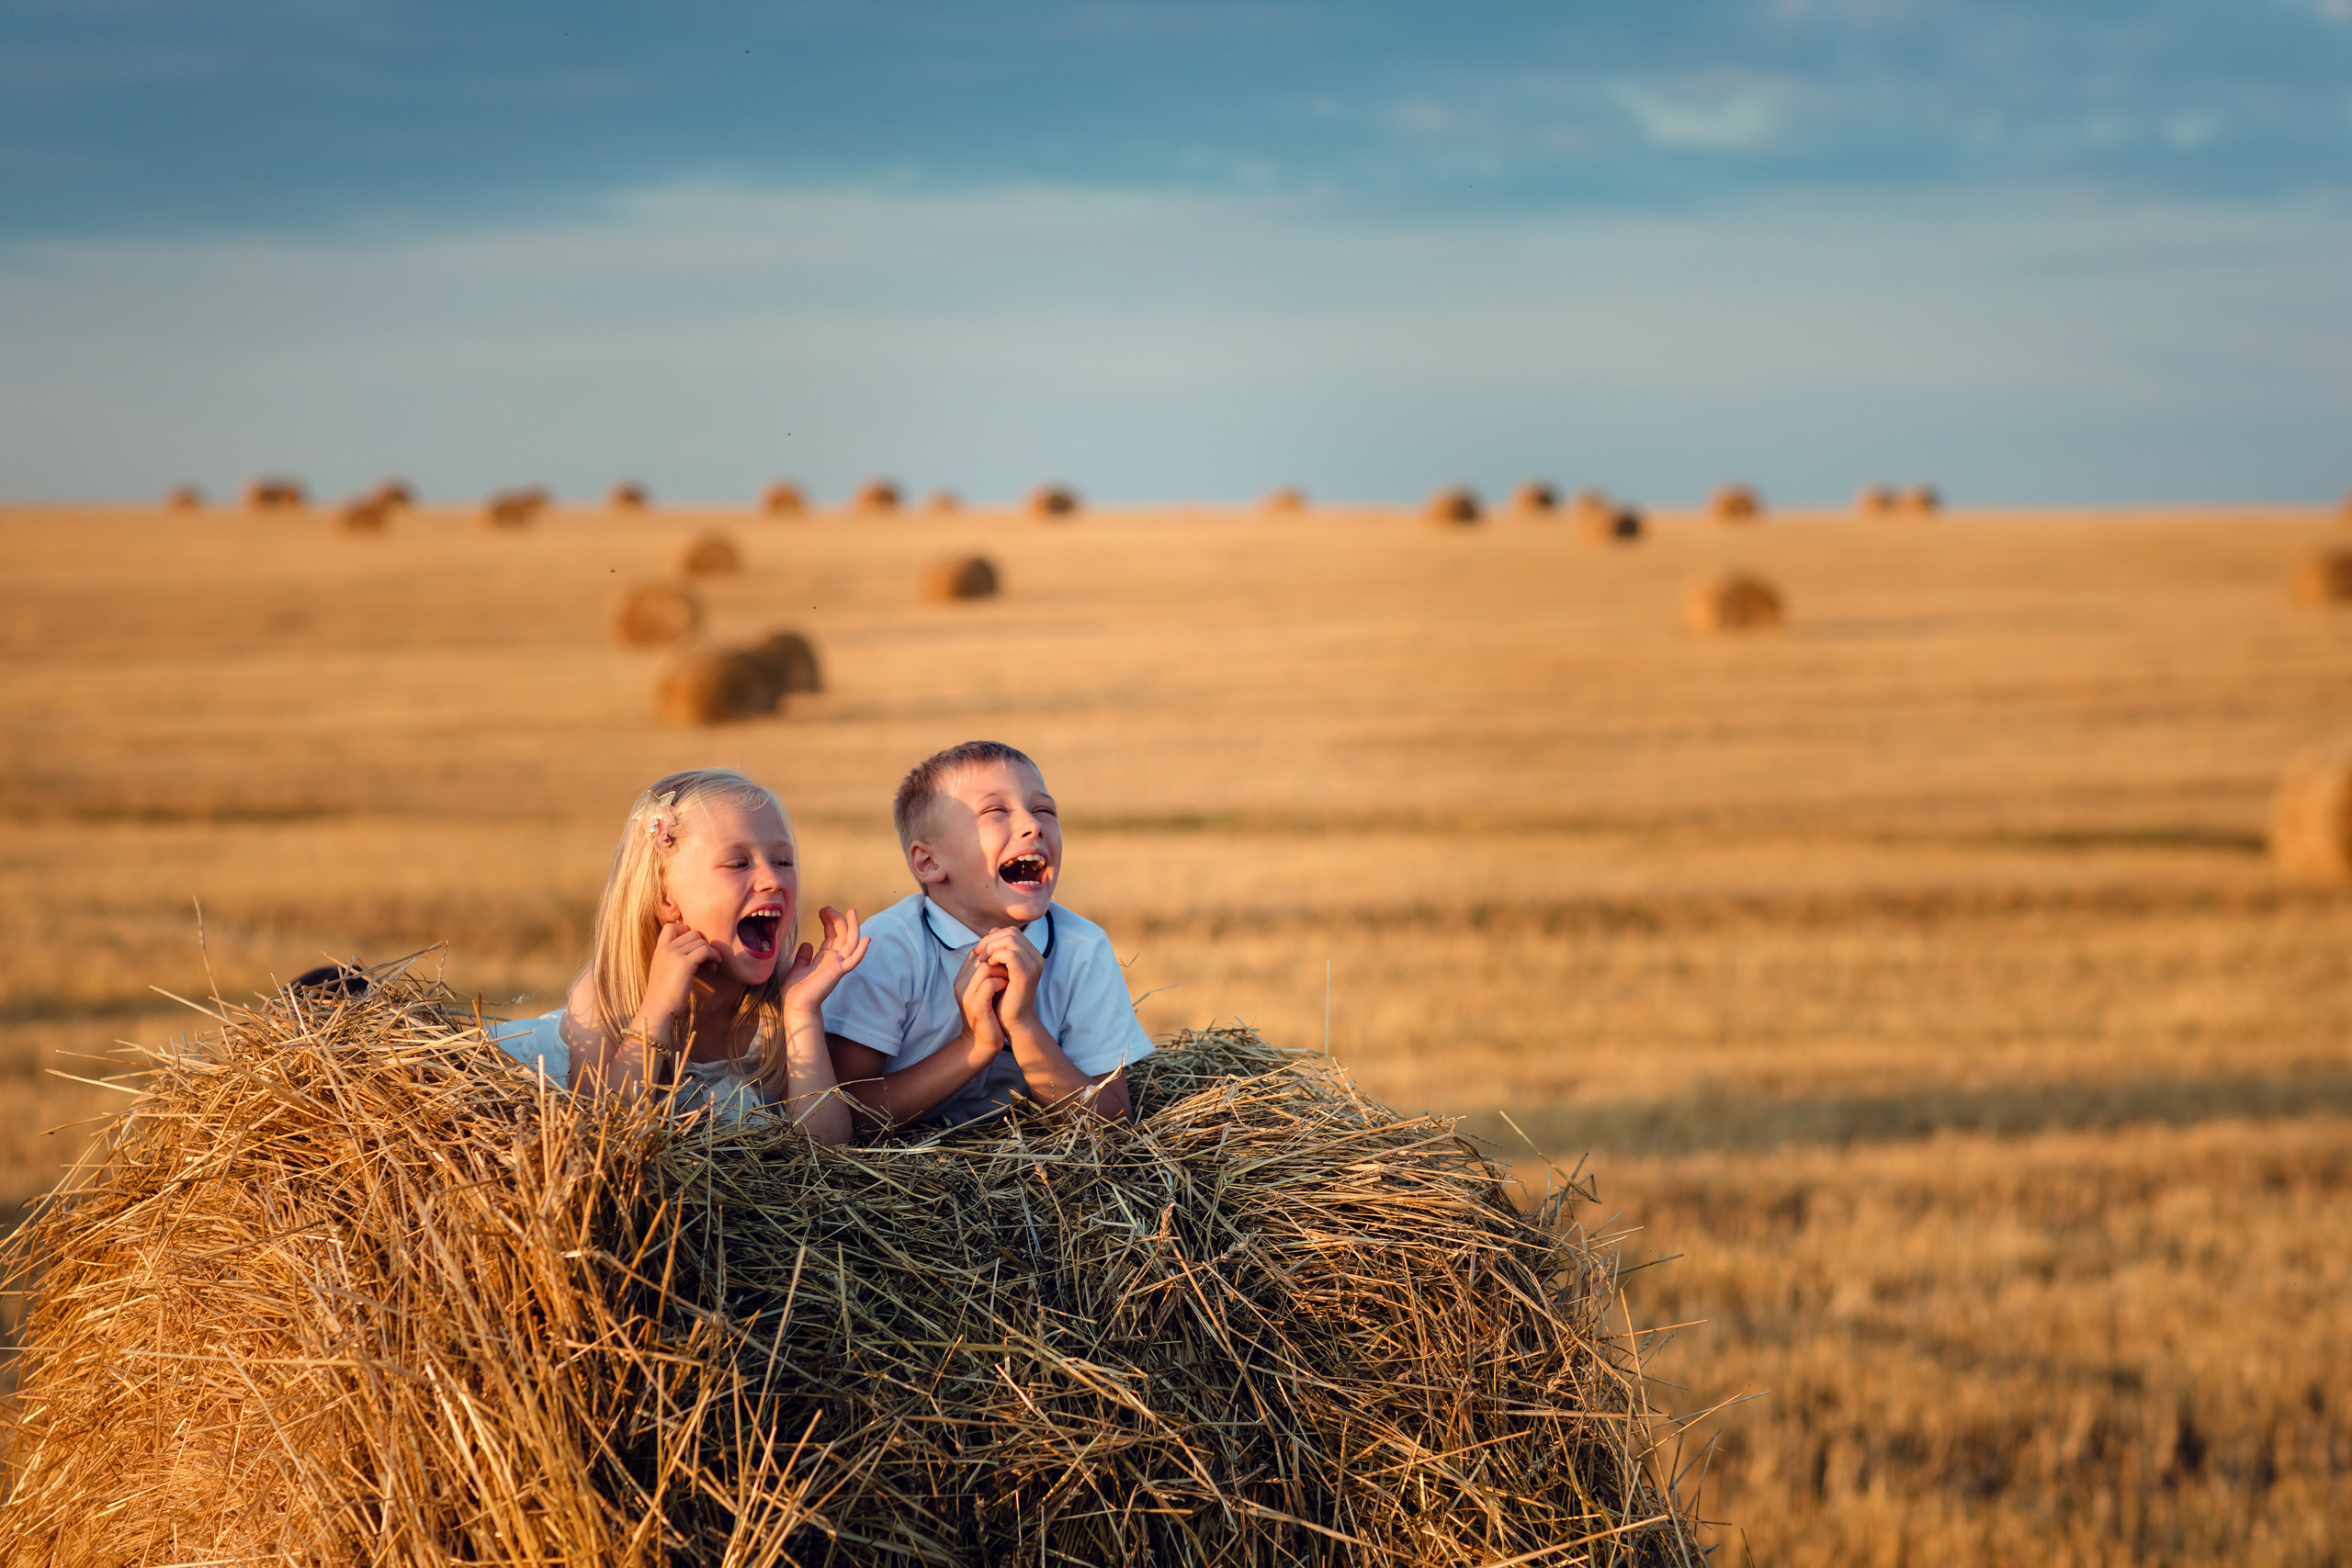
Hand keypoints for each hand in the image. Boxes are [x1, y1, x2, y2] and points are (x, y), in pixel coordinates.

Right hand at [636, 919, 723, 1042]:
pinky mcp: (685, 964)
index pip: (671, 927)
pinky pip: (705, 950)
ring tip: (711, 966)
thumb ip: (674, 960)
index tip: (694, 947)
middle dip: (703, 943)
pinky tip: (714, 965)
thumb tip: (696, 954)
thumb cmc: (664, 996)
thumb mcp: (665, 972)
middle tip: (707, 959)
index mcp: (659, 950)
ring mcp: (674, 955)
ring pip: (700, 941)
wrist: (658, 1009)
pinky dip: (714, 956)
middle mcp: (665, 949)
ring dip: (710, 952)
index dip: (686, 931)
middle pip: (692, 933)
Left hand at [782, 906, 869, 1016]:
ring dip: (852, 926)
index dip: (829, 921)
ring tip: (851, 911)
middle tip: (828, 907)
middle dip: (837, 919)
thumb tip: (807, 943)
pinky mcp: (838, 971)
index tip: (823, 910)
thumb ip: (804, 955)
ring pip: (850, 943)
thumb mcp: (798, 967)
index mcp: (825, 958)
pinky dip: (861, 950)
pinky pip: (853, 960)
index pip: (832, 935)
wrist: (796, 1005)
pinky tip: (867, 938)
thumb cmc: (796, 990)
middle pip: (842, 935)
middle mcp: (834, 960)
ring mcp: (838, 965)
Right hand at [952, 946, 1008, 1061]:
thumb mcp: (987, 987)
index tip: (1006, 963)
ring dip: (1002, 970)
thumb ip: (990, 969)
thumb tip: (1001, 948)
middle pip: (980, 956)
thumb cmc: (989, 1013)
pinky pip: (989, 984)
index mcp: (961, 978)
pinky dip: (1002, 983)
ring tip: (1010, 978)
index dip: (993, 953)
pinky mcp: (976, 1006)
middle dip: (999, 959)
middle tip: (1011, 969)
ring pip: (984, 967)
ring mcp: (967, 995)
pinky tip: (1008, 987)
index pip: (975, 952)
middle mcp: (960, 984)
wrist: (983, 1042)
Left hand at [976, 928, 1043, 1026]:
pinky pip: (1010, 954)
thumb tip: (992, 930)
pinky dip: (996, 956)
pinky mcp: (1026, 975)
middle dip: (990, 940)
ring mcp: (1033, 965)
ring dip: (991, 947)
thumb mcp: (1001, 969)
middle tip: (978, 954)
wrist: (1013, 1022)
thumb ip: (999, 950)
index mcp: (1031, 955)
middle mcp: (1036, 957)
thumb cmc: (1005, 997)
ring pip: (1011, 939)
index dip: (993, 937)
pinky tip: (988, 965)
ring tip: (982, 961)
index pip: (1012, 932)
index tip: (979, 951)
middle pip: (1011, 932)